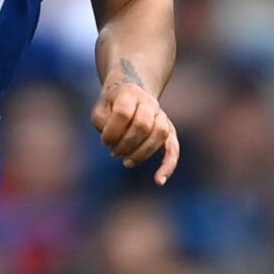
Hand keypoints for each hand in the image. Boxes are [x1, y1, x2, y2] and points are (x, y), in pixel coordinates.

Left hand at [92, 66, 179, 183]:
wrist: (131, 93)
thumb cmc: (112, 107)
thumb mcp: (100, 110)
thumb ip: (103, 123)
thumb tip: (113, 141)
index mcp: (129, 94)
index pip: (123, 113)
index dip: (112, 131)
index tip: (104, 143)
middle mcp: (148, 103)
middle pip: (143, 124)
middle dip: (126, 144)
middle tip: (114, 154)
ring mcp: (161, 116)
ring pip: (160, 134)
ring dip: (142, 153)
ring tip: (127, 162)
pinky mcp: (168, 130)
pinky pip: (174, 147)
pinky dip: (168, 164)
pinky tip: (159, 180)